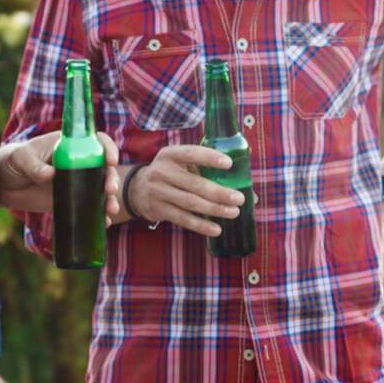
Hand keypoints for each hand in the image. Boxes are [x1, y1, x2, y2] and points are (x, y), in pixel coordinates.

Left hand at [0, 132, 119, 220]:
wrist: (0, 184)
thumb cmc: (10, 161)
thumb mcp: (20, 158)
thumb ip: (34, 165)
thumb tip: (50, 175)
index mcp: (68, 145)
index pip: (96, 141)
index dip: (108, 148)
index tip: (110, 161)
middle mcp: (76, 162)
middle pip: (103, 168)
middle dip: (111, 178)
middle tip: (110, 190)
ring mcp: (74, 182)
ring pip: (99, 189)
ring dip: (108, 199)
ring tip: (109, 211)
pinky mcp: (69, 200)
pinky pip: (87, 207)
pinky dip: (97, 214)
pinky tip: (103, 222)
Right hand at [128, 145, 243, 235]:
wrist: (137, 189)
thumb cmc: (170, 174)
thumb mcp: (180, 164)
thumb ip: (206, 170)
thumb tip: (246, 189)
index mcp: (170, 154)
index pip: (191, 153)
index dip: (209, 158)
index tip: (229, 164)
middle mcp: (162, 171)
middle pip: (194, 183)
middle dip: (219, 192)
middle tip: (239, 198)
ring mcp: (158, 191)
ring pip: (191, 203)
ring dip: (214, 209)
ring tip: (233, 212)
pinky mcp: (158, 210)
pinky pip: (183, 219)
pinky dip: (201, 225)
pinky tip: (216, 229)